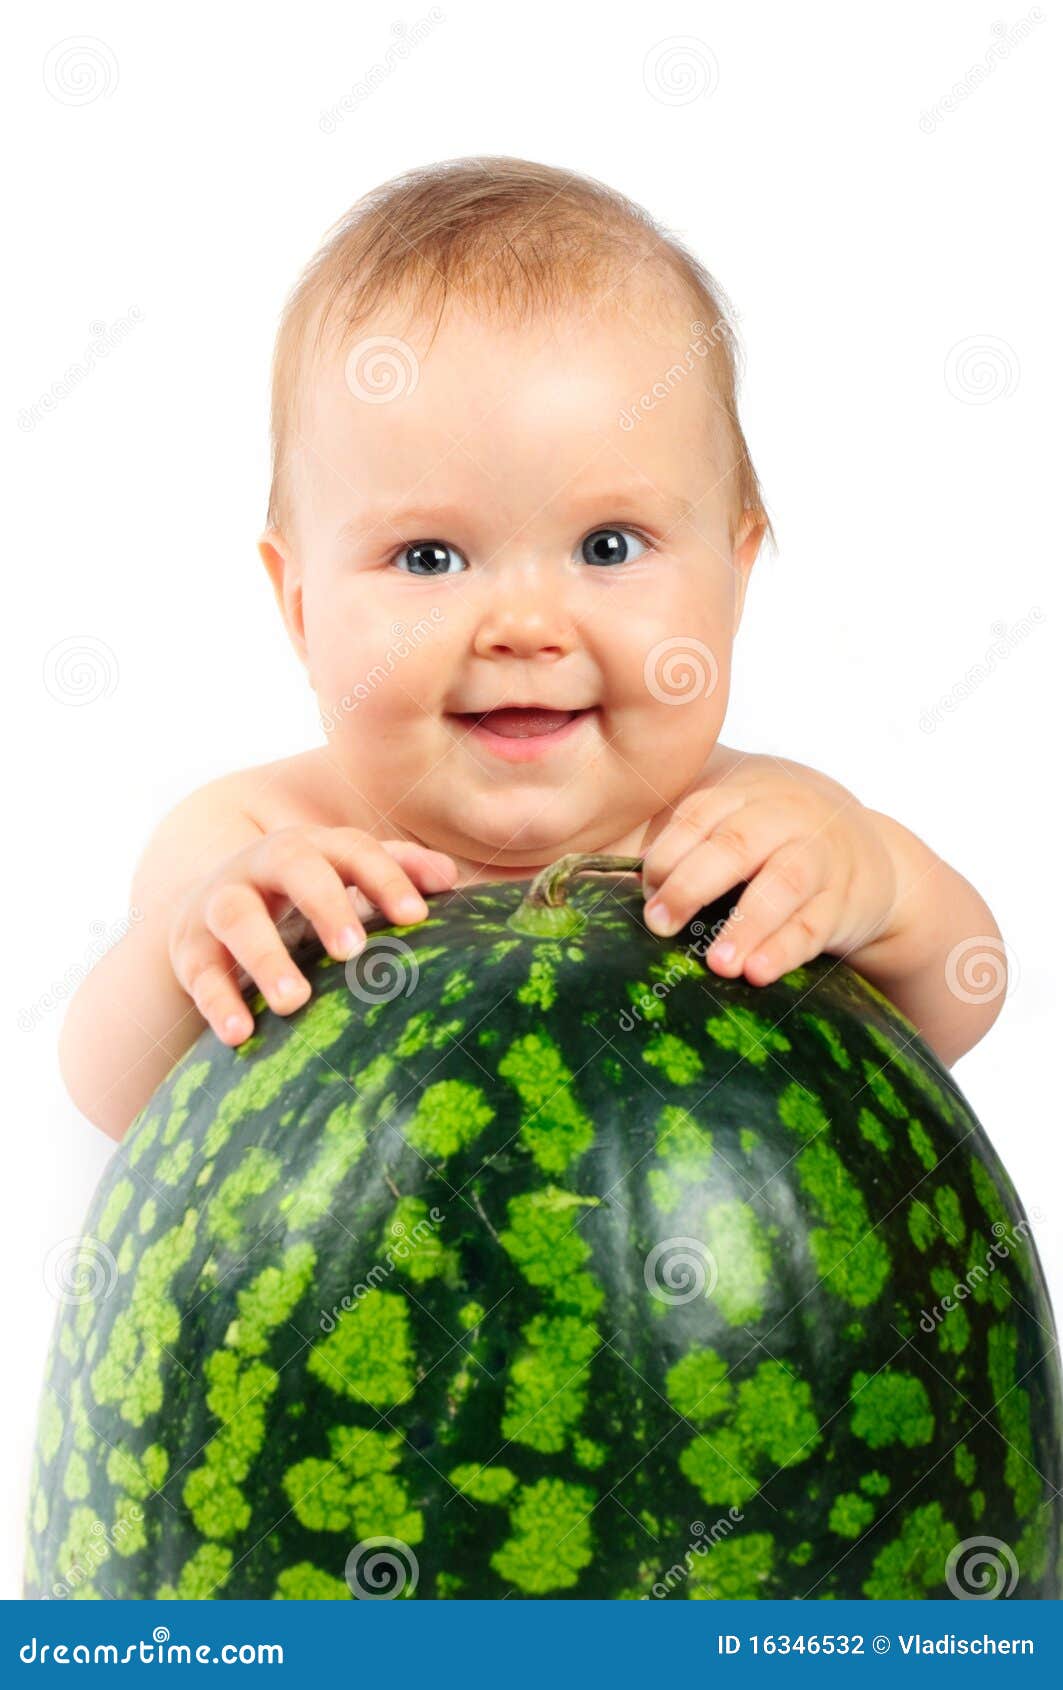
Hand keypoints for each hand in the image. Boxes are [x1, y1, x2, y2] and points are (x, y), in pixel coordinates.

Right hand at [168, 828, 457, 1044]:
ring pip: (237, 917)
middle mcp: (263, 864)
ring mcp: (220, 901)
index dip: (385, 876)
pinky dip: (217, 1002)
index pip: (352, 849)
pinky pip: (198, 972)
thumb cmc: (305, 898)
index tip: (416, 916)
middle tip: (354, 950)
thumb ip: (396, 872)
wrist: (212, 909)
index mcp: (314, 847)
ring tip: (295, 1002)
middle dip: (324, 903)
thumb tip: (451, 878)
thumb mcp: (346, 879)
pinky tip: (239, 1035)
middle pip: (293, 865)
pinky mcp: (189, 946)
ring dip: (265, 957)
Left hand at [640, 764, 896, 984]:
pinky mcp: (845, 900)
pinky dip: (785, 949)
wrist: (867, 853)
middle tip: (659, 924)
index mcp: (744, 795)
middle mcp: (783, 819)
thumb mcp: (732, 822)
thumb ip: (676, 840)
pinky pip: (815, 924)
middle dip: (693, 884)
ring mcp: (819, 858)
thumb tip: (586, 872)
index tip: (644, 893)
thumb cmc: (769, 843)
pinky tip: (758, 973)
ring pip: (783, 884)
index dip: (667, 854)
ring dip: (748, 924)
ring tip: (717, 963)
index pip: (699, 815)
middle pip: (736, 844)